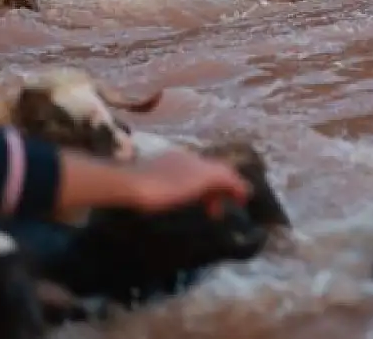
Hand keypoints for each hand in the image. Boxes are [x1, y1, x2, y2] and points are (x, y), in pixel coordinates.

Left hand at [127, 150, 251, 213]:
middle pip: (211, 173)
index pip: (225, 171)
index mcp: (200, 160)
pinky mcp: (154, 173)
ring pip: (195, 177)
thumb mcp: (201, 181)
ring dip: (204, 192)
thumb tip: (243, 185)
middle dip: (220, 190)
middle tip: (219, 213)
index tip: (242, 203)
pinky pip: (181, 181)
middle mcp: (188, 158)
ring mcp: (169, 164)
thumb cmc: (166, 186)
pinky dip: (189, 192)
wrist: (129, 185)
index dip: (236, 186)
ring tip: (202, 210)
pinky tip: (181, 201)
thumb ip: (224, 180)